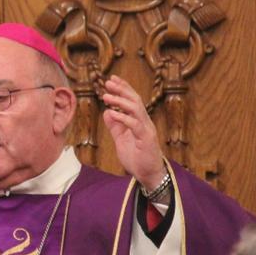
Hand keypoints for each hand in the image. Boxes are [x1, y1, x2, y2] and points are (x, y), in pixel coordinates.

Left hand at [100, 75, 167, 190]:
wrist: (148, 175)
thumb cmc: (137, 158)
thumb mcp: (121, 140)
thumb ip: (115, 127)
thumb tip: (107, 112)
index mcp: (139, 121)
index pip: (133, 100)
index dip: (124, 89)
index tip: (112, 80)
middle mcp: (145, 122)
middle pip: (135, 100)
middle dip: (122, 90)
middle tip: (108, 82)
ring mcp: (147, 130)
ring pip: (136, 109)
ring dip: (121, 101)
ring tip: (107, 96)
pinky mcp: (146, 139)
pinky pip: (135, 124)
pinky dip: (123, 118)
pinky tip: (112, 113)